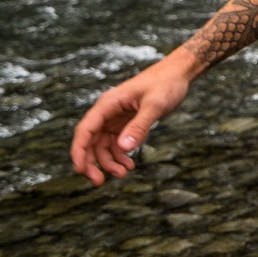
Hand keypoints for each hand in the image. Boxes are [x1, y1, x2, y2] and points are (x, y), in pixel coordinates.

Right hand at [70, 50, 193, 185]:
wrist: (178, 74)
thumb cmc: (166, 84)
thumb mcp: (155, 105)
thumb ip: (140, 126)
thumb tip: (124, 148)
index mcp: (108, 104)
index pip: (85, 130)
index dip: (79, 152)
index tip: (80, 170)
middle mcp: (107, 112)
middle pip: (90, 141)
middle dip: (92, 163)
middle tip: (100, 182)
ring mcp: (115, 118)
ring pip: (102, 145)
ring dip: (109, 162)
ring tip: (124, 173)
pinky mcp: (126, 123)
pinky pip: (116, 143)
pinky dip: (120, 156)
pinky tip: (130, 164)